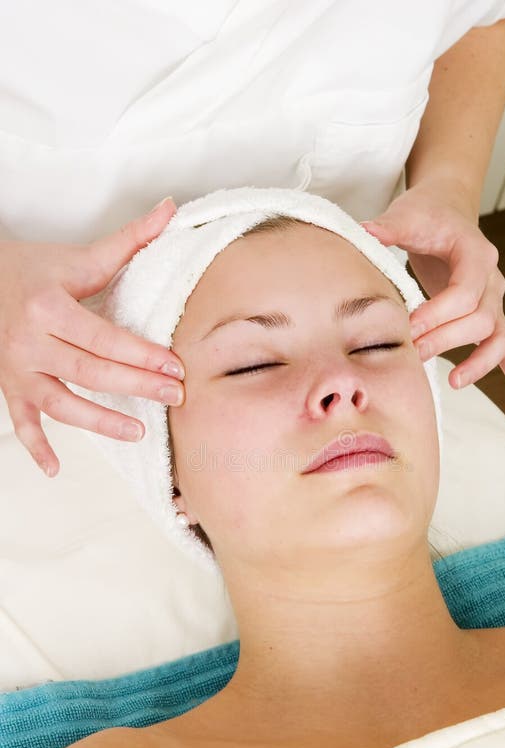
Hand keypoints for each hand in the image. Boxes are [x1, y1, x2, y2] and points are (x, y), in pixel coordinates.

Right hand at [0, 197, 186, 477]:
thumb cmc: (34, 270)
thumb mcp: (79, 257)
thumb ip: (129, 240)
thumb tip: (171, 209)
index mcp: (49, 307)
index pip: (103, 338)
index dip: (141, 354)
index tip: (176, 366)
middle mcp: (29, 341)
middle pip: (89, 373)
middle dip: (136, 386)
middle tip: (175, 397)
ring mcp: (17, 369)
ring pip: (60, 403)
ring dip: (99, 422)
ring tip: (139, 432)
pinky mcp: (9, 388)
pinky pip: (21, 422)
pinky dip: (35, 447)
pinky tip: (55, 468)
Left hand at [360, 180, 504, 402]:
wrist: (446, 209)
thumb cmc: (426, 213)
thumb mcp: (406, 214)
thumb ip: (387, 227)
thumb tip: (364, 232)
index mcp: (476, 254)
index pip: (465, 292)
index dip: (438, 313)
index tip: (409, 327)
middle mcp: (492, 279)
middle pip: (481, 319)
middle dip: (447, 339)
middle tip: (413, 352)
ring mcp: (493, 300)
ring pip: (499, 337)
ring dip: (479, 362)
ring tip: (453, 381)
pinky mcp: (487, 315)